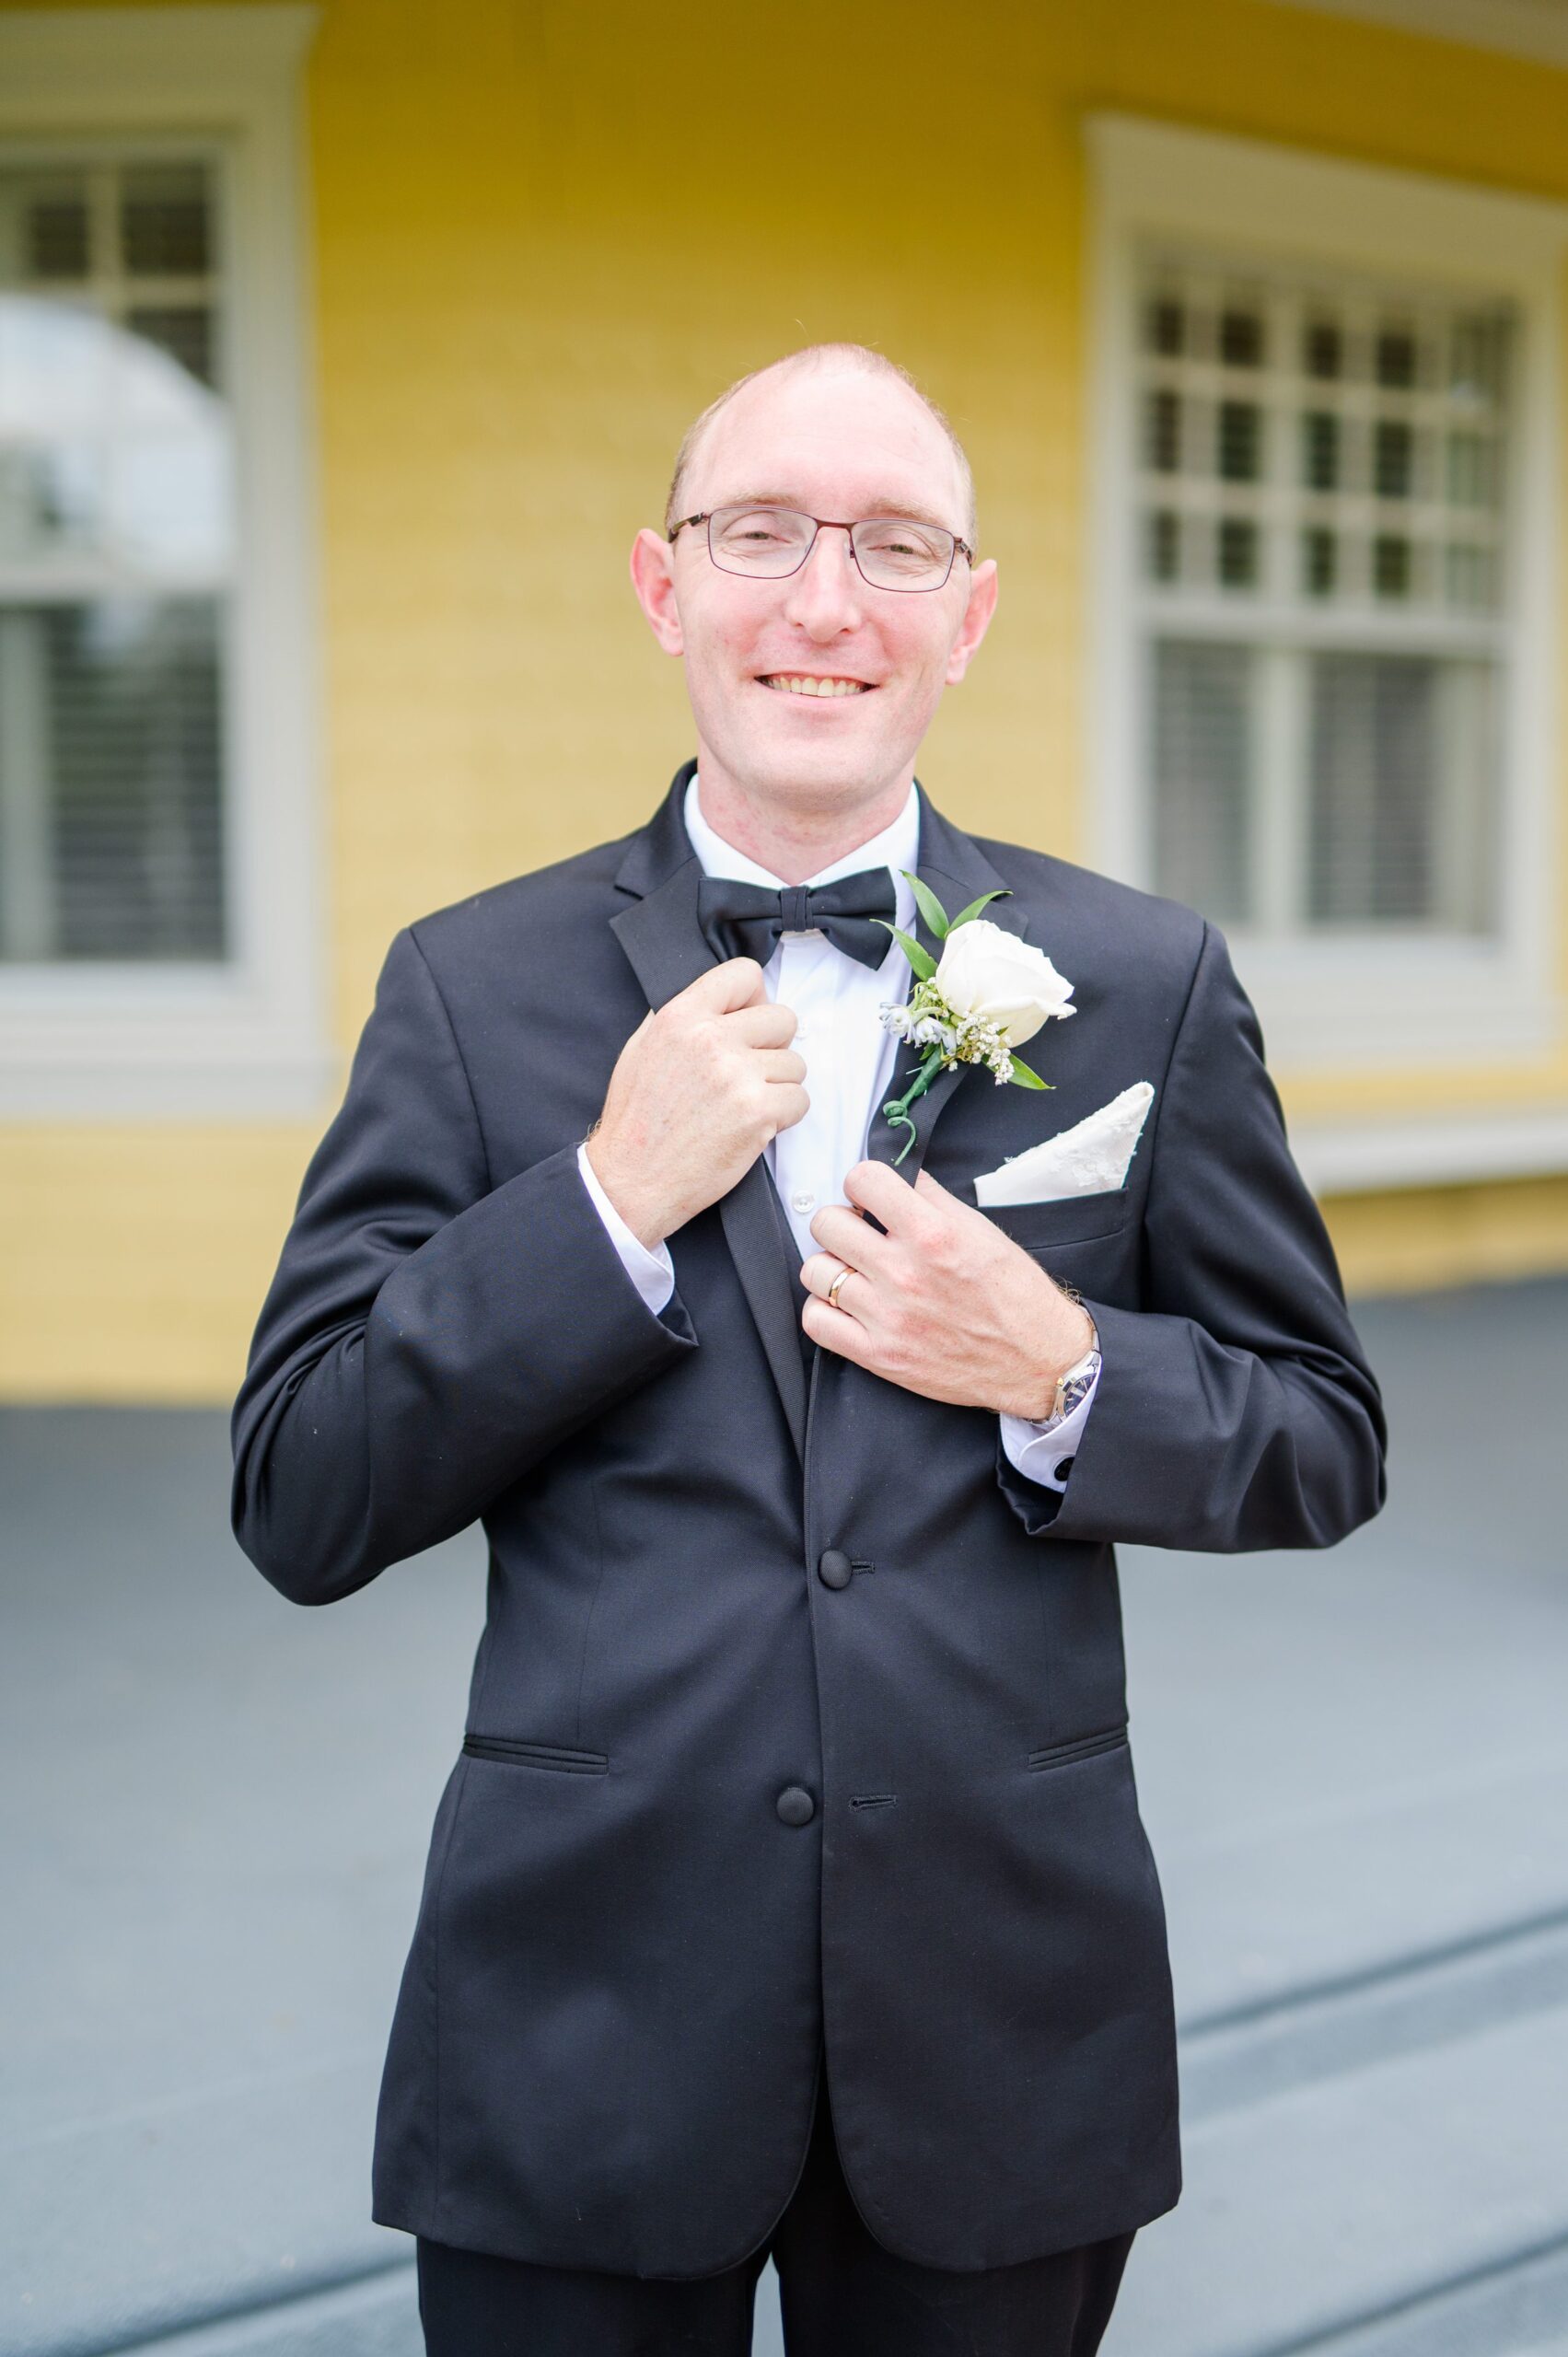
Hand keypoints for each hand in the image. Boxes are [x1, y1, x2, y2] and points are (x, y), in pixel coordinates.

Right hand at [585, 959, 806, 1249]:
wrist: (632, 1180)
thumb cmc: (637, 1121)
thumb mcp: (642, 1048)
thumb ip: (681, 1018)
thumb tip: (718, 1000)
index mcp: (680, 1016)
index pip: (745, 974)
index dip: (754, 999)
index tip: (748, 1023)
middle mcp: (710, 1039)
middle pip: (783, 1018)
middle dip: (771, 1047)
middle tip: (747, 1074)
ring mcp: (737, 1075)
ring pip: (795, 1063)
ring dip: (778, 1085)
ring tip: (742, 1105)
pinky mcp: (757, 1112)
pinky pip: (800, 1099)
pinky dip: (784, 1116)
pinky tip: (752, 1126)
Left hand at [799, 1162, 1093, 1418]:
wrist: (1038, 1360)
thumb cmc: (1014, 1294)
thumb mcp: (981, 1230)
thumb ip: (932, 1199)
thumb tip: (894, 1175)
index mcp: (934, 1234)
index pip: (861, 1179)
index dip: (863, 1183)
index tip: (871, 1197)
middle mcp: (906, 1274)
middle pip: (827, 1223)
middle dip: (842, 1221)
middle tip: (860, 1234)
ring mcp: (888, 1317)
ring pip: (814, 1270)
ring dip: (831, 1265)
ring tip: (855, 1271)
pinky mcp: (879, 1355)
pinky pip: (816, 1321)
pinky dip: (824, 1309)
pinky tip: (847, 1304)